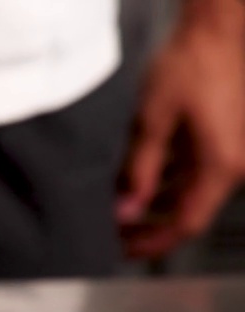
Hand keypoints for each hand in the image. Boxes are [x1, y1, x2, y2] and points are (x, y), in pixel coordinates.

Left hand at [117, 2, 244, 258]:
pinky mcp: (220, 138)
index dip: (152, 242)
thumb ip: (139, 169)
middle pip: (187, 212)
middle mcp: (231, 163)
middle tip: (111, 233)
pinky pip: (191, 171)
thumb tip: (126, 210)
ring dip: (152, 203)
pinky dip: (164, 180)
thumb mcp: (153, 121)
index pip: (186, 224)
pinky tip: (133, 181)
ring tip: (115, 208)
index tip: (122, 251)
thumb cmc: (191, 64)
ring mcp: (228, 151)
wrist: (215, 29)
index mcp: (221, 165)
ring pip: (187, 192)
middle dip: (148, 225)